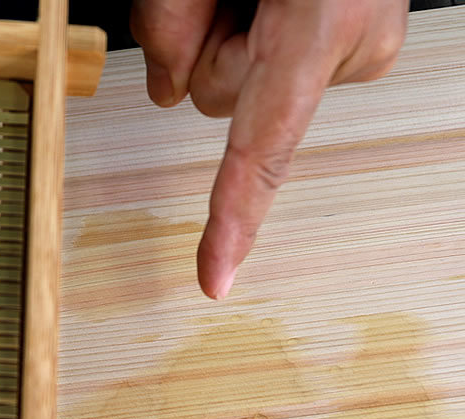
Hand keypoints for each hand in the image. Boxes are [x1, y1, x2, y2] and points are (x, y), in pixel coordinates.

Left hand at [131, 0, 407, 298]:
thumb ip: (167, 21)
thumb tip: (165, 94)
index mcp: (321, 21)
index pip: (264, 143)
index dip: (234, 217)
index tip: (214, 279)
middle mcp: (356, 43)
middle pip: (220, 100)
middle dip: (202, 48)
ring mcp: (367, 46)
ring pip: (246, 85)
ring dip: (229, 36)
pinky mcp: (360, 44)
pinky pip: (276, 70)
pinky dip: (258, 36)